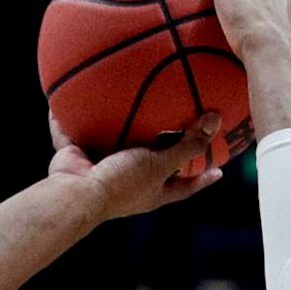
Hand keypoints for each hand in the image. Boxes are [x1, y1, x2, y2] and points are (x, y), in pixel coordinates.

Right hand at [48, 110, 223, 220]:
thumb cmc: (121, 184)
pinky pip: (76, 134)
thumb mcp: (160, 164)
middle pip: (152, 165)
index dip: (202, 179)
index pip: (185, 186)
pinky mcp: (79, 158)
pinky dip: (71, 119)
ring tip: (129, 104)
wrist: (77, 193)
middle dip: (163, 150)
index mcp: (151, 191)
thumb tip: (216, 119)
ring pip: (115, 145)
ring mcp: (102, 170)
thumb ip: (187, 144)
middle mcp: (128, 182)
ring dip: (119, 128)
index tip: (219, 171)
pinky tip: (74, 96)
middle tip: (179, 130)